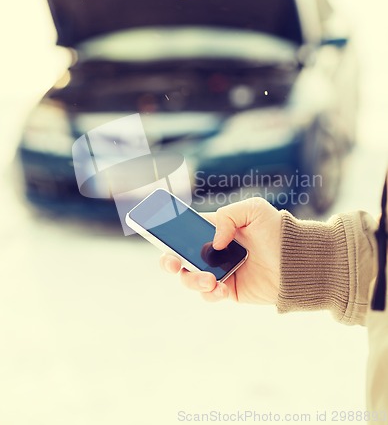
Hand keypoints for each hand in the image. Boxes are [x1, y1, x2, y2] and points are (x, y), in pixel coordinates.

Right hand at [160, 198, 281, 303]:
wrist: (300, 262)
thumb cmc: (278, 232)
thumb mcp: (254, 210)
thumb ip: (227, 216)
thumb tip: (213, 242)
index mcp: (215, 229)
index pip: (185, 230)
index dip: (169, 233)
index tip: (158, 235)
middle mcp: (213, 250)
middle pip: (179, 256)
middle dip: (169, 261)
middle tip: (172, 263)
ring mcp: (219, 271)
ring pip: (190, 278)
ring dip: (192, 280)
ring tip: (210, 280)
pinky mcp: (229, 290)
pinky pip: (208, 295)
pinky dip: (210, 293)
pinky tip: (222, 288)